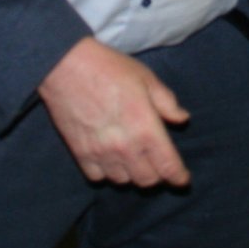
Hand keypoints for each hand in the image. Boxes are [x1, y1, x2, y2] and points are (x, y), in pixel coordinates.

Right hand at [37, 38, 190, 187]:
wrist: (66, 66)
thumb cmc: (109, 68)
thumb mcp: (146, 79)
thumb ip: (166, 102)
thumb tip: (181, 118)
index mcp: (146, 129)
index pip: (168, 167)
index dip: (178, 177)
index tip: (182, 179)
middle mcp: (125, 147)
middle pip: (147, 180)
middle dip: (157, 175)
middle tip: (156, 163)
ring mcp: (101, 153)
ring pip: (123, 181)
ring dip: (131, 173)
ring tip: (132, 159)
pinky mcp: (80, 154)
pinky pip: (97, 177)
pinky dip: (106, 172)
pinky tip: (108, 158)